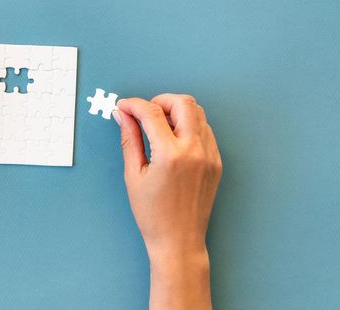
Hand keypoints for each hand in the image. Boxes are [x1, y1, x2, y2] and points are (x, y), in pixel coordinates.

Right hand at [114, 94, 221, 308]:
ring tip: (157, 127)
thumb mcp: (133, 175)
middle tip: (144, 113)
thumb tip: (123, 116)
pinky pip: (205, 131)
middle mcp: (195, 151)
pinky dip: (188, 127)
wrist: (179, 240)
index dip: (134, 105)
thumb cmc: (153, 214)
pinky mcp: (216, 162)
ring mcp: (210, 155)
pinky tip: (172, 140)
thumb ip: (130, 139)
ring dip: (176, 112)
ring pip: (198, 113)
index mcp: (170, 155)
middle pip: (182, 103)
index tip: (124, 107)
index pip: (152, 112)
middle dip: (160, 101)